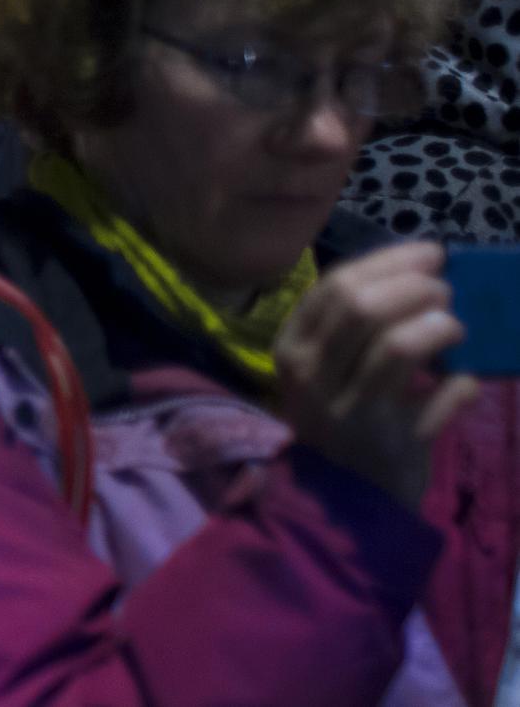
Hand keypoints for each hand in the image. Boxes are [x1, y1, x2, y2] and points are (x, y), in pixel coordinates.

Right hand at [273, 241, 479, 509]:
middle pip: (363, 306)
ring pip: (398, 344)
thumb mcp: (324, 369)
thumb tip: (421, 273)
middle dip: (416, 286)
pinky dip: (462, 385)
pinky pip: (439, 398)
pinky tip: (464, 383)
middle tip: (445, 290)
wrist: (340, 504)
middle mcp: (313, 376)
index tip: (430, 253)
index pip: (335, 286)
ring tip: (455, 328)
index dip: (391, 261)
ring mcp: (350, 411)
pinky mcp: (391, 443)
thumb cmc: (336, 420)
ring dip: (440, 325)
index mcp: (292, 348)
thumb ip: (355, 326)